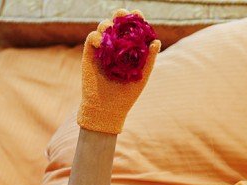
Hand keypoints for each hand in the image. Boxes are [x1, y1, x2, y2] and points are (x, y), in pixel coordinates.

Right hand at [77, 9, 160, 133]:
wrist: (107, 109)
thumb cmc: (127, 95)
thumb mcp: (142, 77)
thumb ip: (149, 59)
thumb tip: (157, 41)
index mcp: (130, 50)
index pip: (132, 30)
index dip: (135, 20)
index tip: (139, 15)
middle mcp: (116, 47)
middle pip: (117, 24)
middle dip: (120, 15)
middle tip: (124, 14)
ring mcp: (102, 49)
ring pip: (104, 27)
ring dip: (108, 24)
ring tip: (112, 29)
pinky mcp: (90, 54)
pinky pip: (92, 38)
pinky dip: (97, 36)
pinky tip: (102, 43)